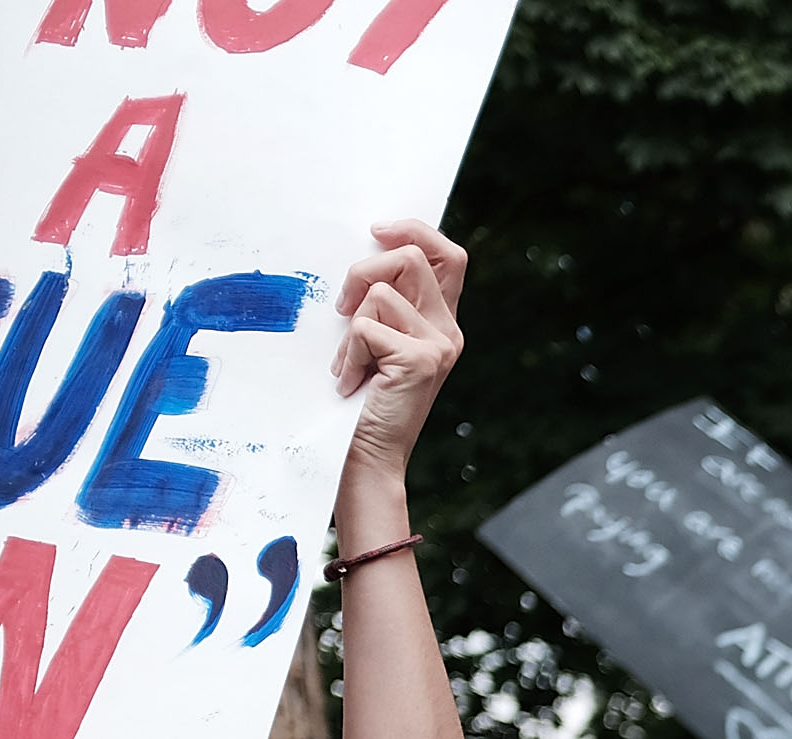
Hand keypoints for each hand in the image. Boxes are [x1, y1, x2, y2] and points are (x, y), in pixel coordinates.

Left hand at [333, 219, 466, 487]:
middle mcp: (448, 331)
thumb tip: (364, 253)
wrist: (369, 455)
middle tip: (343, 307)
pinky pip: (365, 328)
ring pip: (382, 291)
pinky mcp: (420, 360)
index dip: (415, 230)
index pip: (448, 256)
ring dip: (352, 324)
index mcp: (440, 322)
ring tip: (351, 362)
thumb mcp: (374, 341)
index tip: (378, 231)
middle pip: (414, 257)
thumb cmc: (362, 399)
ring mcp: (439, 345)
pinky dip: (347, 354)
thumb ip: (381, 303)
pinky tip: (351, 381)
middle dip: (366, 270)